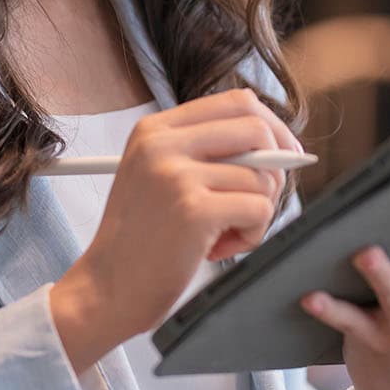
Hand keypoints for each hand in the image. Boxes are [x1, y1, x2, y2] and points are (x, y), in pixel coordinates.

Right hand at [49, 88, 302, 371]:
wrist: (106, 288)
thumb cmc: (142, 240)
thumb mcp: (159, 177)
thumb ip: (207, 153)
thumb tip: (278, 144)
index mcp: (154, 130)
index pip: (235, 102)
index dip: (271, 127)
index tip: (283, 153)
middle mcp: (162, 144)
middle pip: (257, 129)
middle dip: (275, 167)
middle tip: (258, 200)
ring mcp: (176, 175)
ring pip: (262, 176)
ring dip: (256, 213)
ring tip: (221, 234)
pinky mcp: (193, 210)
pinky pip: (259, 210)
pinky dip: (252, 235)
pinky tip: (219, 248)